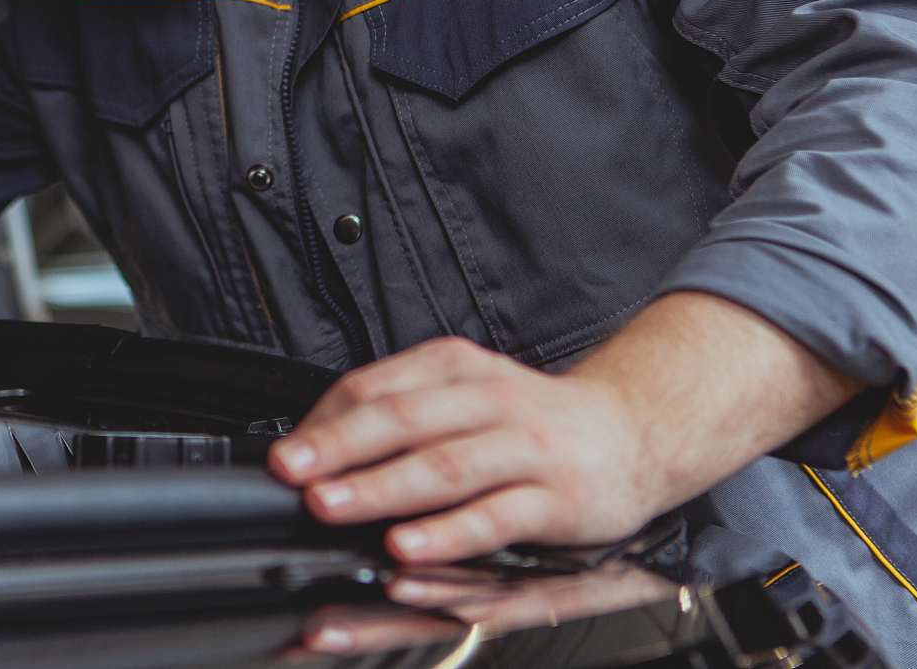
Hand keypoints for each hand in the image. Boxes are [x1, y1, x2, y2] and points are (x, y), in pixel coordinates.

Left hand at [269, 337, 649, 566]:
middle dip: (339, 450)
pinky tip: (409, 549)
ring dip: (380, 489)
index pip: (377, 388)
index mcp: (455, 368)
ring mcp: (524, 448)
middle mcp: (488, 400)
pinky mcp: (554, 497)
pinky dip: (446, 535)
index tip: (283, 456)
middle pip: (401, 422)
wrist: (632, 430)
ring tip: (332, 506)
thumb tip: (320, 439)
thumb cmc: (532, 419)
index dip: (324, 422)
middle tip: (292, 475)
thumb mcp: (466, 391)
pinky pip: (493, 517)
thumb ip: (403, 408)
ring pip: (442, 467)